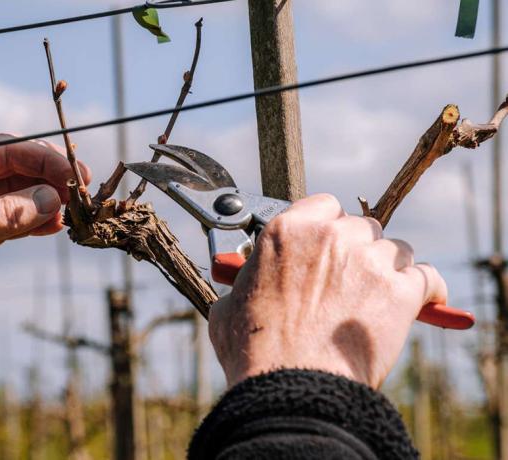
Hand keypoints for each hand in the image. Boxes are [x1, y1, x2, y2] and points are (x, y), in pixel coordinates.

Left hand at [0, 134, 90, 314]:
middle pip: (13, 166)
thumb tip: (54, 200)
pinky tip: (55, 226)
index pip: (5, 149)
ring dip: (45, 200)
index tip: (73, 174)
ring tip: (73, 211)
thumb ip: (10, 214)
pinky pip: (10, 216)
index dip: (43, 159)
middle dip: (48, 177)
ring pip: (15, 191)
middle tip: (80, 190)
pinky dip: (33, 220)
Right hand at [209, 194, 446, 388]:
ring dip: (390, 269)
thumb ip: (243, 287)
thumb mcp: (230, 308)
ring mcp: (368, 262)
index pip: (324, 206)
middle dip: (358, 249)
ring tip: (380, 297)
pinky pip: (428, 278)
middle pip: (362, 226)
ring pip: (397, 249)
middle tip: (349, 279)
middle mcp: (330, 237)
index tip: (327, 249)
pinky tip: (428, 300)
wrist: (291, 386)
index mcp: (286, 232)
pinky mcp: (401, 292)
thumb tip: (241, 294)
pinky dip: (430, 290)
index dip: (328, 228)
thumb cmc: (254, 352)